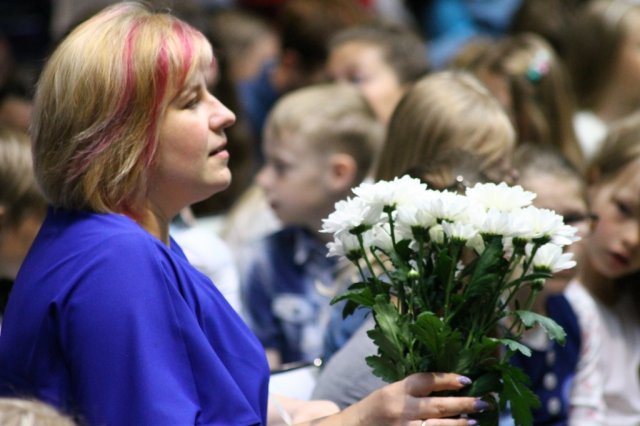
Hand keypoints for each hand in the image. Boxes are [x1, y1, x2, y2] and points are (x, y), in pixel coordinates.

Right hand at [335, 372, 484, 425]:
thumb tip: (447, 386)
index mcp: (395, 391)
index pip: (426, 381)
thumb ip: (412, 391)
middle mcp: (400, 410)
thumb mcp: (389, 393)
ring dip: (460, 424)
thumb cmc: (374, 411)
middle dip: (464, 404)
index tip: (466, 379)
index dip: (448, 379)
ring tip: (475, 420)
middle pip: (438, 406)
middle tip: (484, 402)